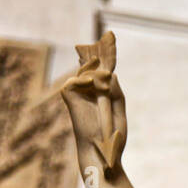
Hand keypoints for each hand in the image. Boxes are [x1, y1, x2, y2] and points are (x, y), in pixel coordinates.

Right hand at [60, 31, 125, 173]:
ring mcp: (78, 94)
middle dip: (100, 50)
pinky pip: (73, 81)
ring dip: (95, 71)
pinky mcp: (69, 98)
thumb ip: (116, 91)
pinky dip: (83, 80)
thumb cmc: (112, 136)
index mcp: (101, 93)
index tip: (111, 35)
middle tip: (110, 35)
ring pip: (84, 70)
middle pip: (91, 63)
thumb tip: (111, 74)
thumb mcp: (118, 110)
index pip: (102, 68)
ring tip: (103, 81)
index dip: (106, 52)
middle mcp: (88, 91)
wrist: (103, 152)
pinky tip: (93, 84)